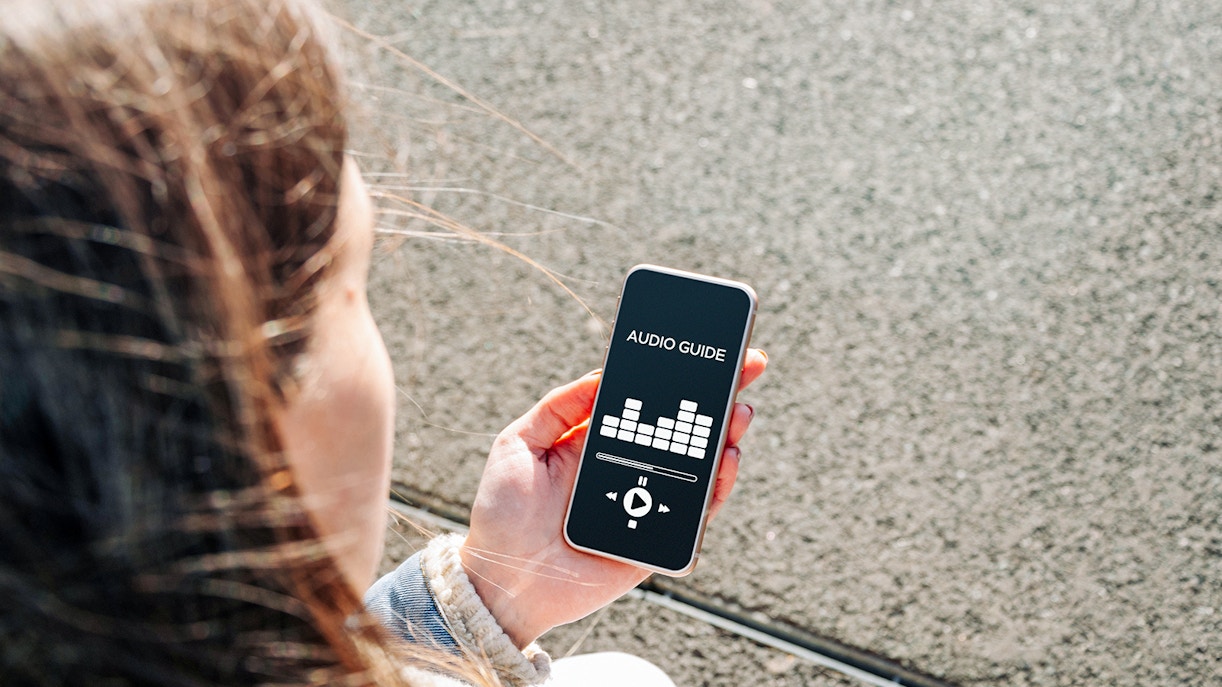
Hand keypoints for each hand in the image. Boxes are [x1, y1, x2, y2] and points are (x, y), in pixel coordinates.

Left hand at [460, 349, 767, 646]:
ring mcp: (648, 502)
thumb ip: (558, 407)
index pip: (647, 403)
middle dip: (719, 397)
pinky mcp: (658, 539)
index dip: (677, 377)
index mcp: (599, 441)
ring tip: (738, 412)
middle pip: (684, 428)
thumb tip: (601, 374)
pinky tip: (725, 459)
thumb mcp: (517, 444)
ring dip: (726, 436)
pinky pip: (698, 512)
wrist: (500, 580)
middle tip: (747, 367)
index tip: (706, 351)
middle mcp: (629, 468)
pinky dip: (718, 486)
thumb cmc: (502, 513)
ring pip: (701, 467)